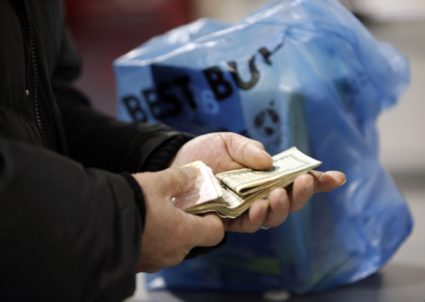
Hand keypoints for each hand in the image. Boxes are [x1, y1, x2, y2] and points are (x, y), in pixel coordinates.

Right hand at [132, 166, 224, 272]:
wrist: (92, 224)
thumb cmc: (130, 203)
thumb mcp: (157, 182)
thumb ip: (180, 178)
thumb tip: (194, 174)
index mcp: (185, 233)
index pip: (216, 232)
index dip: (214, 218)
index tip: (204, 207)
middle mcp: (174, 252)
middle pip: (193, 238)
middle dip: (187, 221)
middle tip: (175, 204)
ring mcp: (156, 261)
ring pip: (172, 245)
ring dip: (169, 230)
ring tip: (153, 212)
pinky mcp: (139, 265)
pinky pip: (154, 251)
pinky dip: (153, 239)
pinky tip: (140, 224)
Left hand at [172, 132, 345, 232]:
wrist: (176, 161)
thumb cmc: (206, 151)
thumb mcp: (229, 142)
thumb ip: (249, 149)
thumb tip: (269, 162)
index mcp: (267, 175)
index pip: (297, 180)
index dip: (319, 181)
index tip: (338, 177)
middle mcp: (261, 194)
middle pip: (290, 202)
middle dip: (301, 195)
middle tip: (302, 184)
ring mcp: (246, 209)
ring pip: (272, 217)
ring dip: (280, 209)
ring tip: (277, 196)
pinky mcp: (228, 220)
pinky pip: (247, 225)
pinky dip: (255, 219)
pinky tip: (257, 209)